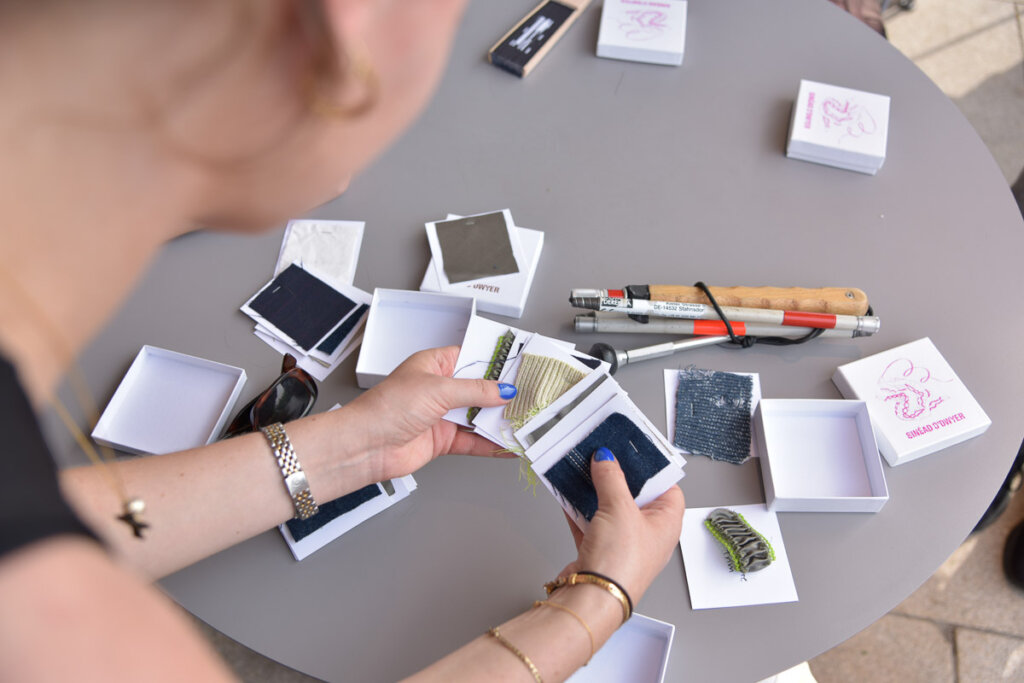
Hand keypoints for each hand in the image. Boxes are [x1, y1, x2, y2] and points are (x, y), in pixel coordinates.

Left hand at [343, 346, 515, 482]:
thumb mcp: (438, 389)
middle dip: (504, 394)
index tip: (521, 364)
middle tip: (530, 395)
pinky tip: (508, 444)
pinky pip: (474, 440)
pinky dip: (492, 444)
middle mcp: (439, 388)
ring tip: (526, 420)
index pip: (473, 357)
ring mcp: (442, 415)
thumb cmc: (388, 407)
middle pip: (480, 389)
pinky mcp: (443, 439)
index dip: (497, 361)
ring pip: (480, 415)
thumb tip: (504, 390)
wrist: (366, 445)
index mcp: (434, 364)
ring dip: (500, 420)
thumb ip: (475, 390)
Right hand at [558, 448, 684, 602]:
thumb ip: (611, 478)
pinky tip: (567, 489)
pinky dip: (578, 506)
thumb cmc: (620, 561)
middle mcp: (647, 533)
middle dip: (617, 474)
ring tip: (582, 465)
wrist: (591, 598)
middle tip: (604, 452)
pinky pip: (588, 521)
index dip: (651, 466)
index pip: (666, 486)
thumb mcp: (620, 509)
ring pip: (608, 507)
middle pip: (634, 495)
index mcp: (666, 523)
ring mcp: (621, 542)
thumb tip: (606, 458)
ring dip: (594, 488)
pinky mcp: (598, 550)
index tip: (634, 448)